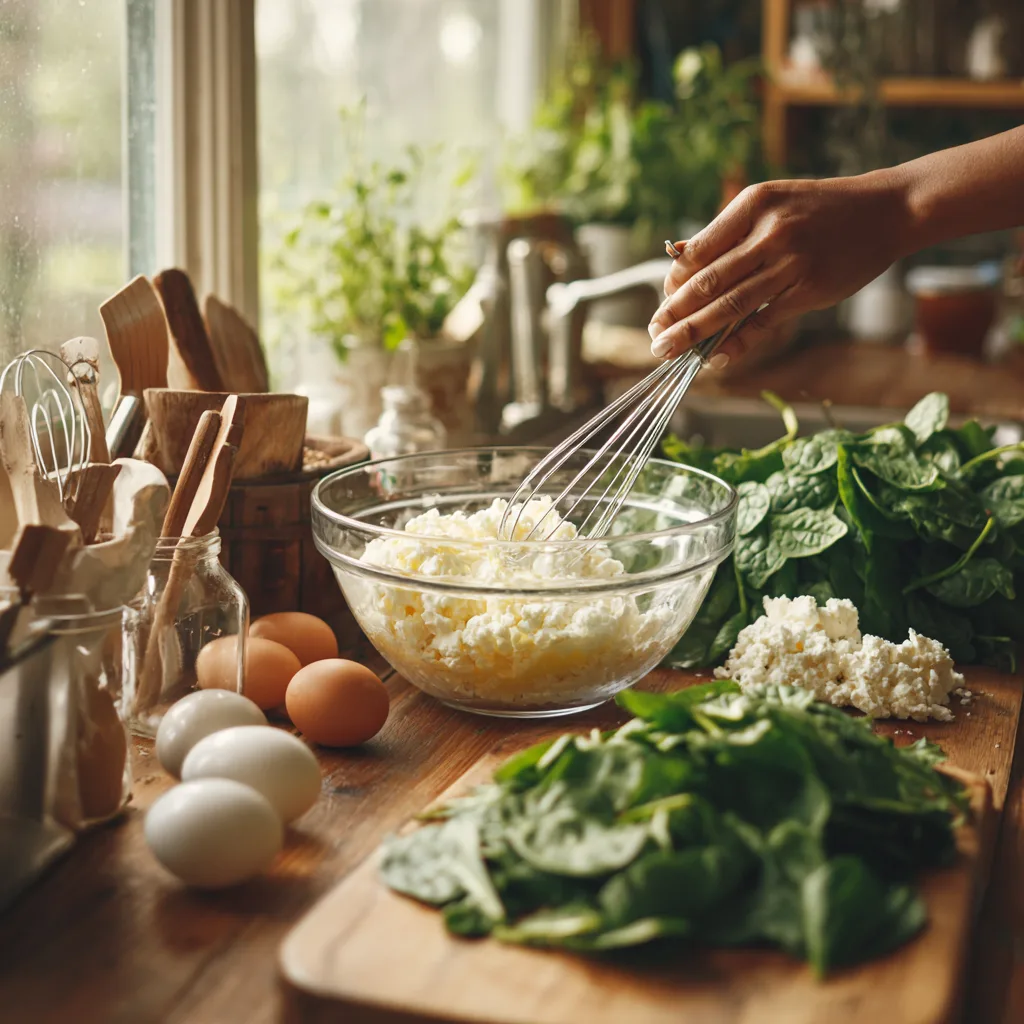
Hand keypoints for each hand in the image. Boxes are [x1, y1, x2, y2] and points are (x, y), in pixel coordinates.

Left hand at [648, 172, 910, 363]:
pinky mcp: (809, 290)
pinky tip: (715, 359)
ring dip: (694, 333)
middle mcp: (769, 233)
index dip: (674, 283)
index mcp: (752, 205)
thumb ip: (727, 233)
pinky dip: (737, 343)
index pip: (698, 251)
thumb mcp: (771, 204)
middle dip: (674, 313)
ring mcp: (791, 263)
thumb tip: (677, 261)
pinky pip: (764, 321)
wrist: (885, 211)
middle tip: (654, 336)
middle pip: (708, 282)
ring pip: (731, 305)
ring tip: (668, 350)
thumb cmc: (818, 210)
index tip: (663, 303)